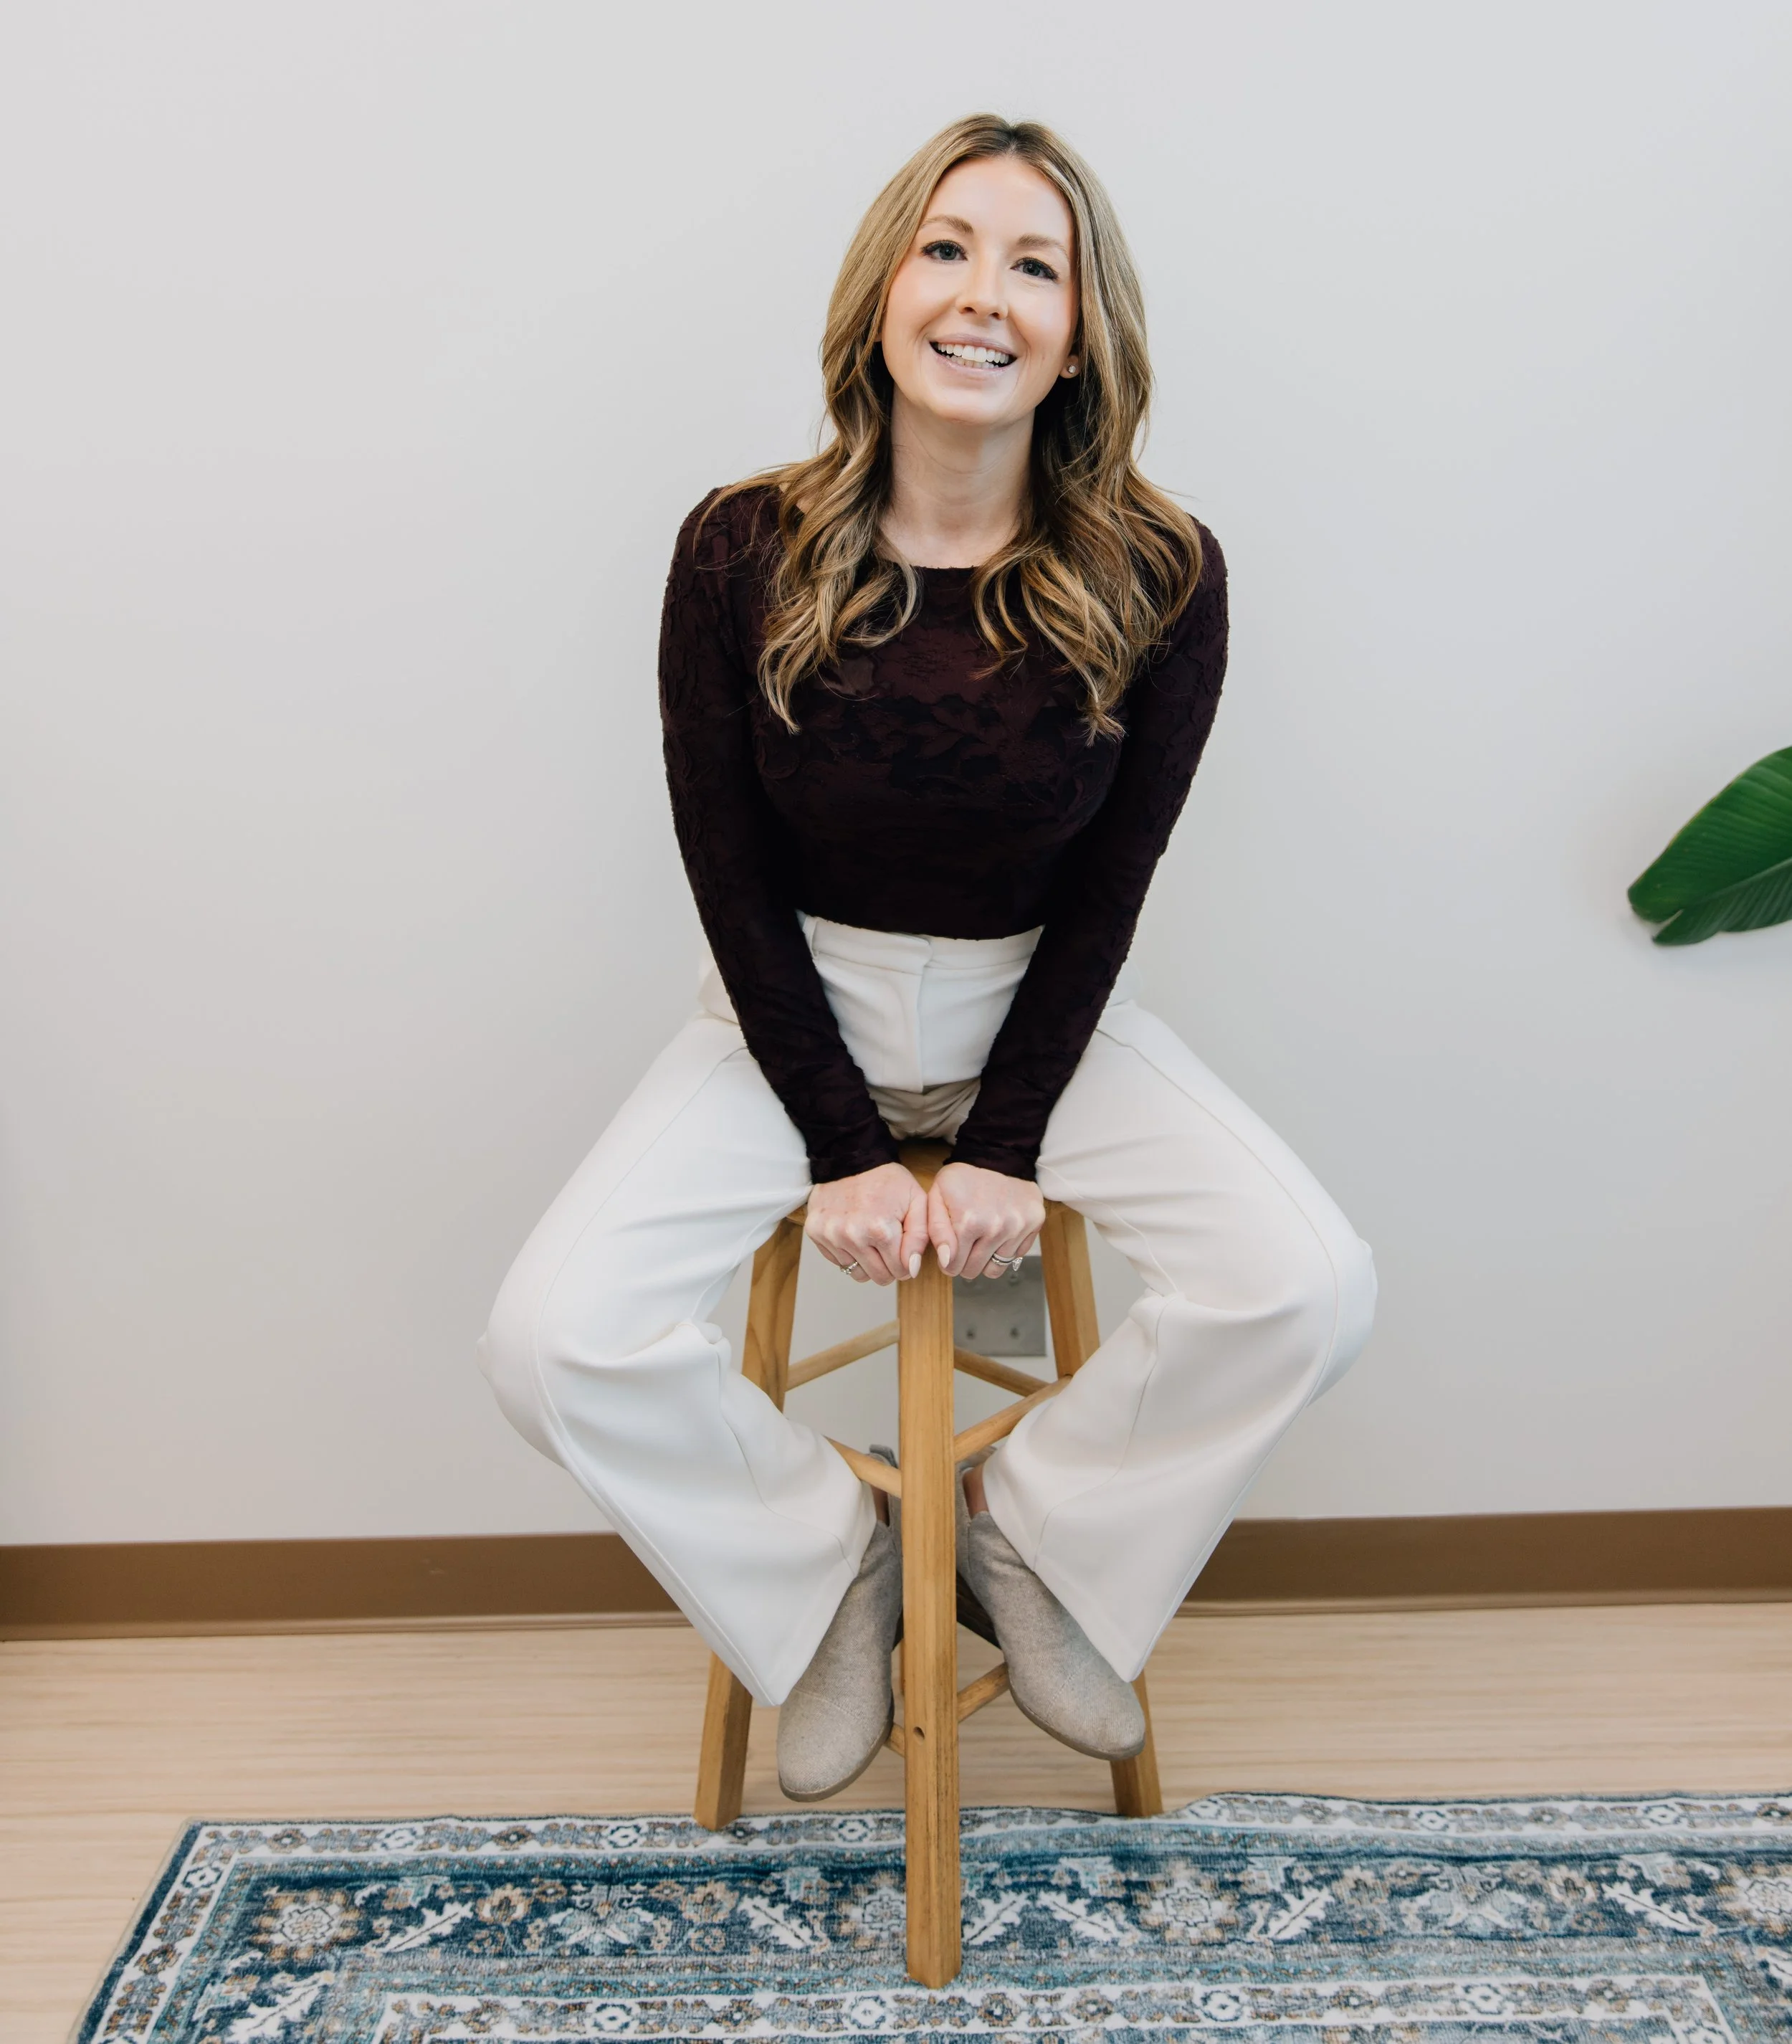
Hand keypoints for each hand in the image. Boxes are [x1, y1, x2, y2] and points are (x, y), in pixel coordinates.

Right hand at [805, 1161, 929, 1285]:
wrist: (851, 1159)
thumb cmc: (887, 1181)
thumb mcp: (916, 1202)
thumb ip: (919, 1237)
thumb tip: (911, 1270)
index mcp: (880, 1229)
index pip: (900, 1271)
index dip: (906, 1262)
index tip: (904, 1247)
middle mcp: (852, 1236)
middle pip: (879, 1277)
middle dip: (888, 1265)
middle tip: (888, 1244)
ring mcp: (831, 1235)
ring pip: (857, 1273)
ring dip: (867, 1262)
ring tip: (870, 1238)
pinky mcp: (815, 1233)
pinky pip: (838, 1262)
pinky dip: (849, 1253)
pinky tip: (853, 1233)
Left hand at [929, 1161, 1044, 1279]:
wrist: (997, 1156)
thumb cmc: (962, 1180)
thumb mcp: (937, 1197)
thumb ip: (936, 1231)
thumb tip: (947, 1261)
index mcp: (969, 1222)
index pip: (953, 1266)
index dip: (947, 1261)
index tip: (950, 1249)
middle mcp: (996, 1229)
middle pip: (973, 1271)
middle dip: (965, 1262)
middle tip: (965, 1244)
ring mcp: (1018, 1227)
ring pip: (995, 1269)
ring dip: (985, 1259)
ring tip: (982, 1239)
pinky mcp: (1034, 1224)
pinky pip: (1015, 1257)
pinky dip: (1004, 1250)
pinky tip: (999, 1232)